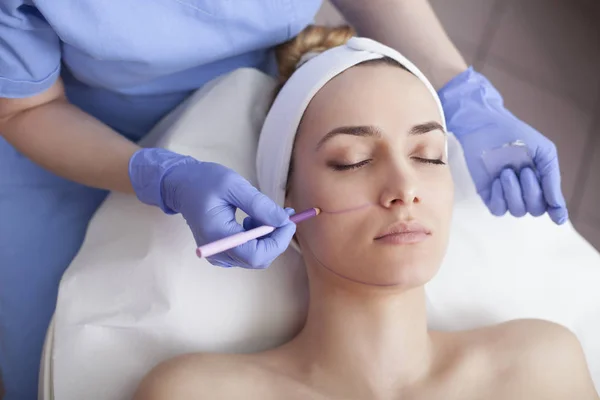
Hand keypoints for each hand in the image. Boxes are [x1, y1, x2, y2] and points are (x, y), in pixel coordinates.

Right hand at [129, 148, 295, 268]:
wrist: (182, 186)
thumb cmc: (205, 181)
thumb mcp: (234, 185)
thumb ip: (259, 204)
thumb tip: (283, 220)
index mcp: (217, 236)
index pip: (255, 255)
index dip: (278, 242)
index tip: (288, 222)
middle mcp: (217, 252)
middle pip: (258, 259)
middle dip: (276, 238)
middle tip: (284, 214)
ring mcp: (219, 256)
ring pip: (256, 257)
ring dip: (268, 237)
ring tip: (264, 212)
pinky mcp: (223, 253)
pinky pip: (249, 253)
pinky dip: (259, 238)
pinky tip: (254, 220)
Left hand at [438, 67, 567, 224]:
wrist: (485, 125)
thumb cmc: (515, 134)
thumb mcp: (543, 151)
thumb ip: (551, 178)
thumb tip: (557, 206)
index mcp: (540, 180)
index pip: (550, 204)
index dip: (556, 212)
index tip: (557, 216)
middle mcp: (524, 190)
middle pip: (535, 209)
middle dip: (532, 191)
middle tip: (524, 170)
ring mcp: (505, 193)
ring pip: (517, 211)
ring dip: (514, 192)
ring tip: (506, 171)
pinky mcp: (487, 194)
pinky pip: (498, 209)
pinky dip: (499, 197)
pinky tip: (496, 180)